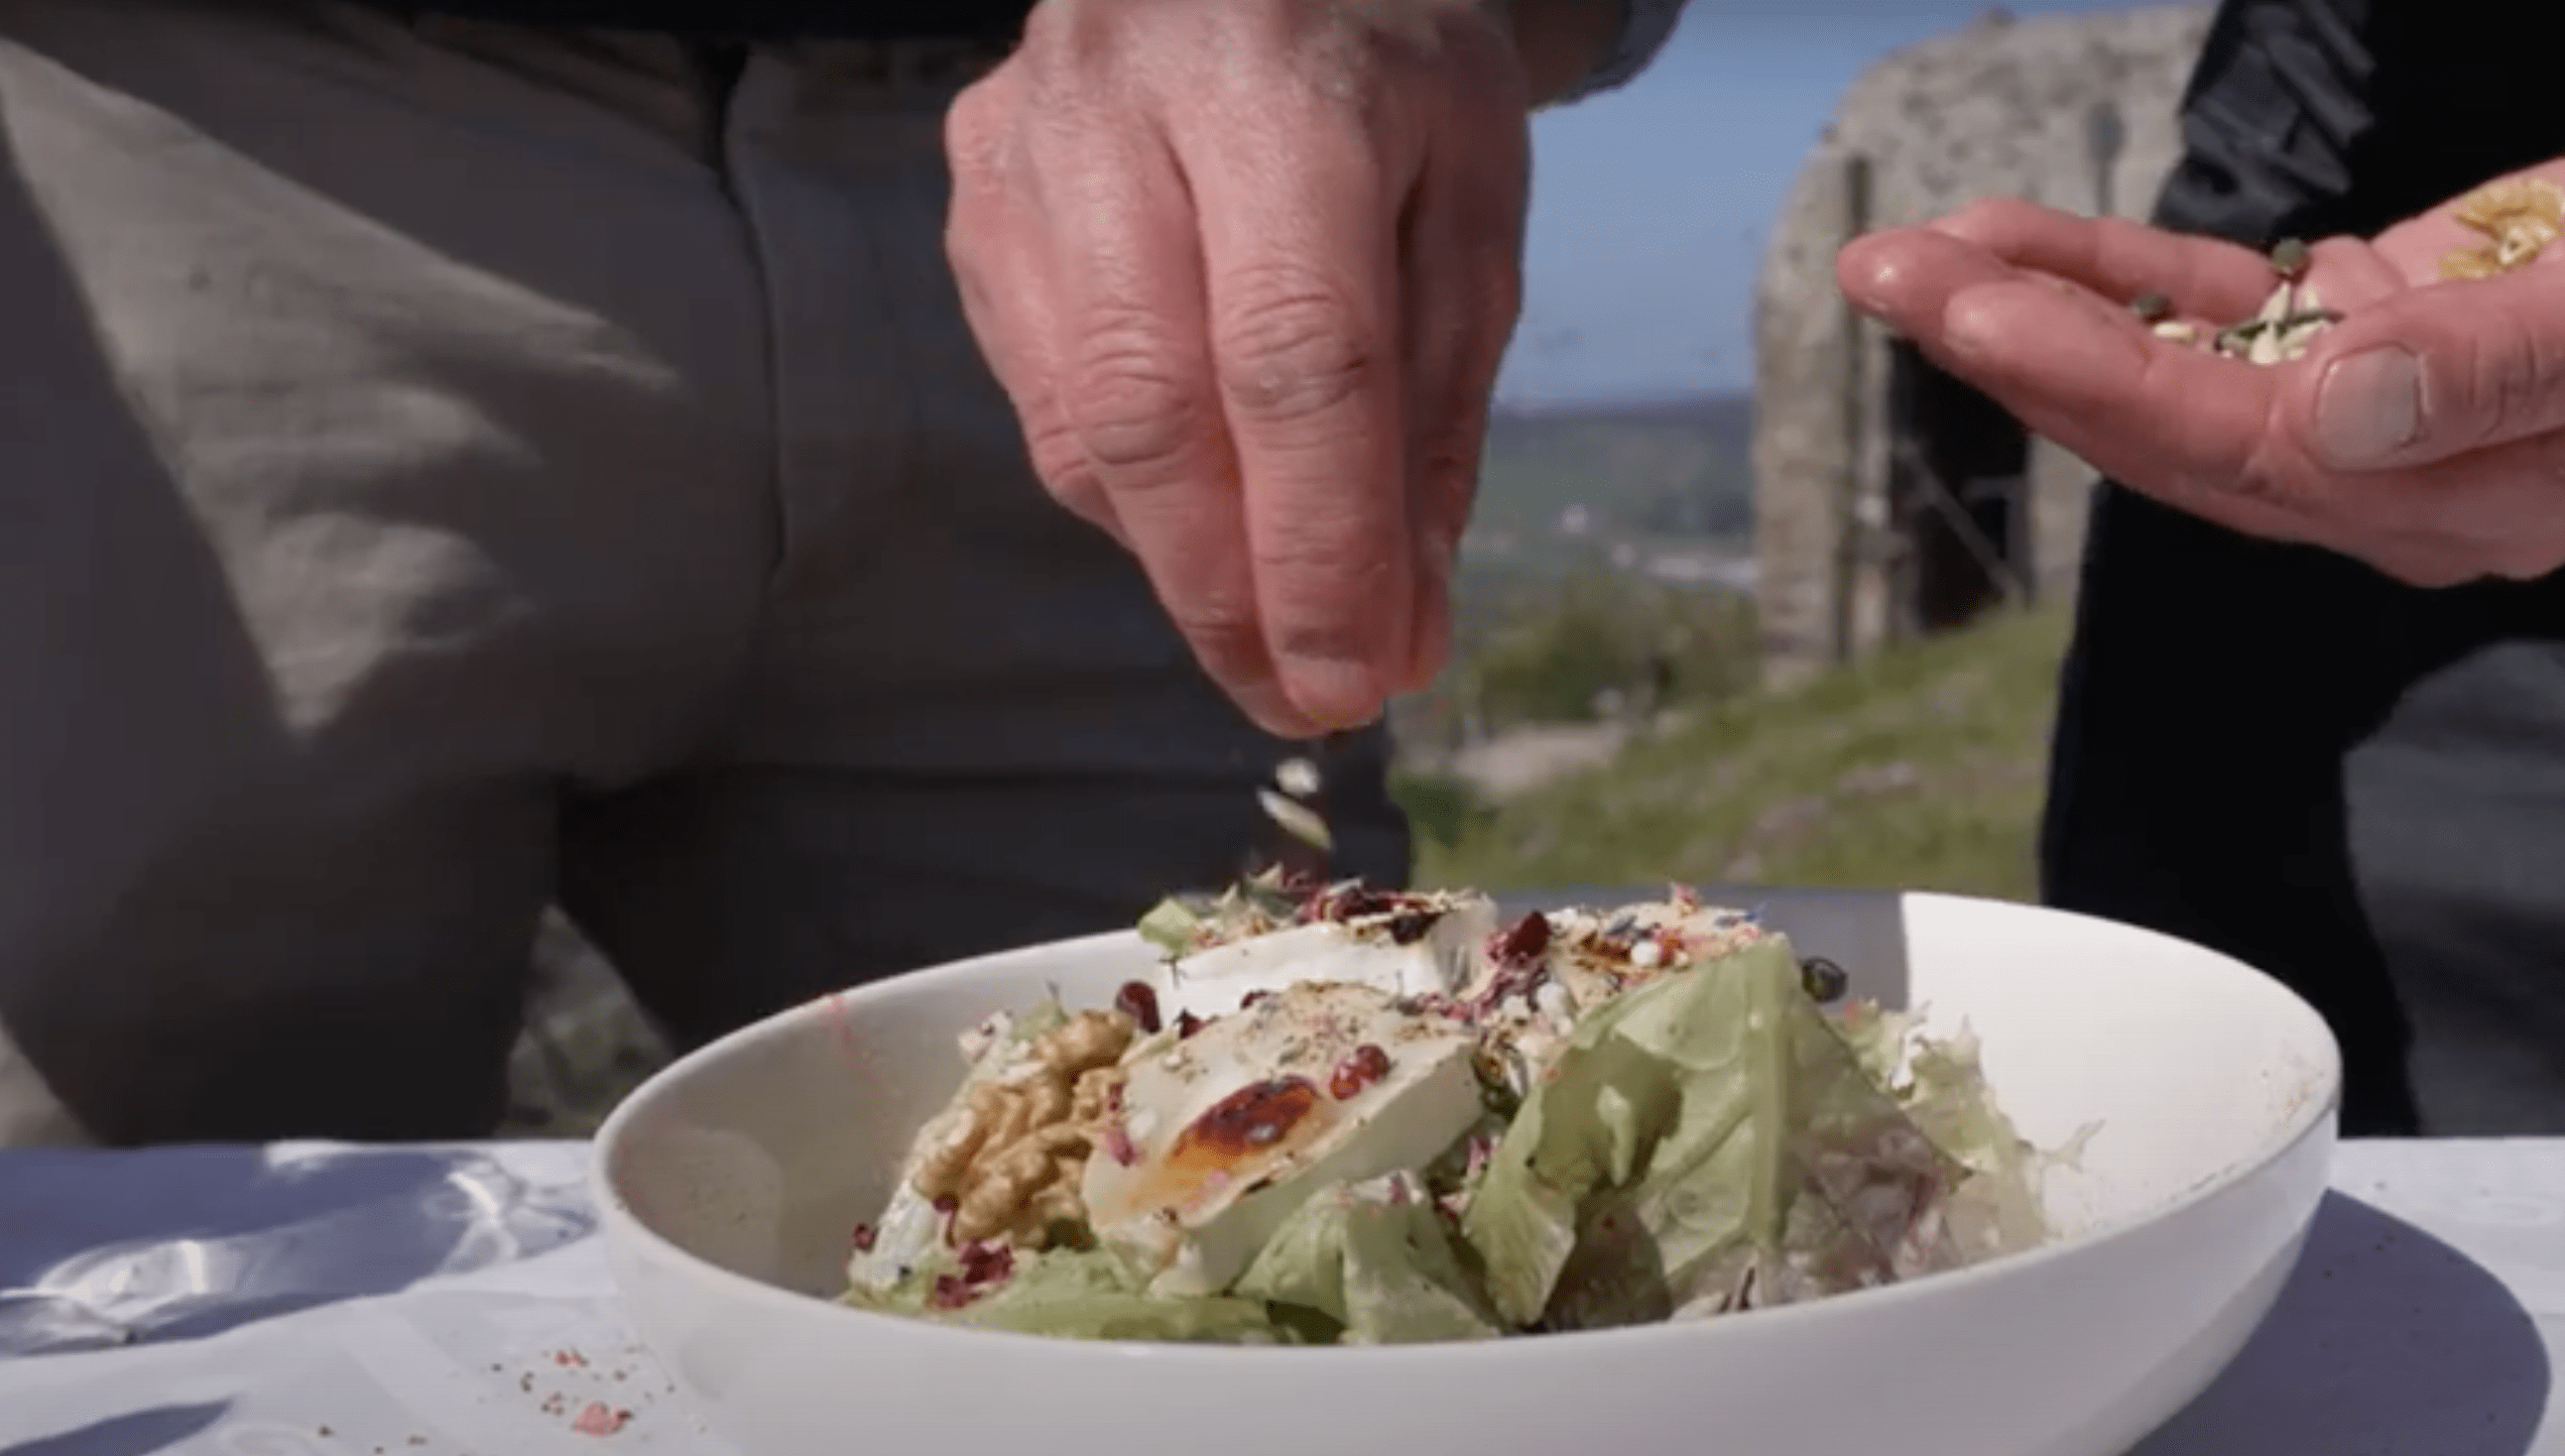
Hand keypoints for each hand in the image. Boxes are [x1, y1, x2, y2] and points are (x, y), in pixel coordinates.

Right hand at [945, 0, 1532, 735]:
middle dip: (1232, 593)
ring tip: (1272, 633)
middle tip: (1305, 699)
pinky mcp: (973, 200)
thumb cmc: (1387, 66)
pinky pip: (1046, 401)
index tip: (1357, 681)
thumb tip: (1396, 630)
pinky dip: (1131, 496)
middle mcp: (1121, 103)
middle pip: (1155, 412)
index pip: (1293, 357)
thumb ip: (1433, 413)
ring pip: (1082, 425)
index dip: (1320, 544)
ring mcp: (1020, 150)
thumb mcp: (1469, 206)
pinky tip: (1205, 516)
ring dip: (1181, 565)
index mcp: (1283, 81)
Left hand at [1834, 172, 2564, 587]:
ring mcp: (2361, 403)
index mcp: (2450, 494)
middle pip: (2161, 424)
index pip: (2237, 450)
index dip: (2099, 380)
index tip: (1975, 311)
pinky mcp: (2357, 327)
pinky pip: (2209, 305)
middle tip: (1883, 279)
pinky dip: (2112, 273)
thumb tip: (2334, 413)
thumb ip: (2501, 372)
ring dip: (2035, 309)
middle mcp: (2382, 472)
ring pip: (2165, 363)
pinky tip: (2017, 245)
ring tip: (1906, 260)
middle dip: (2015, 350)